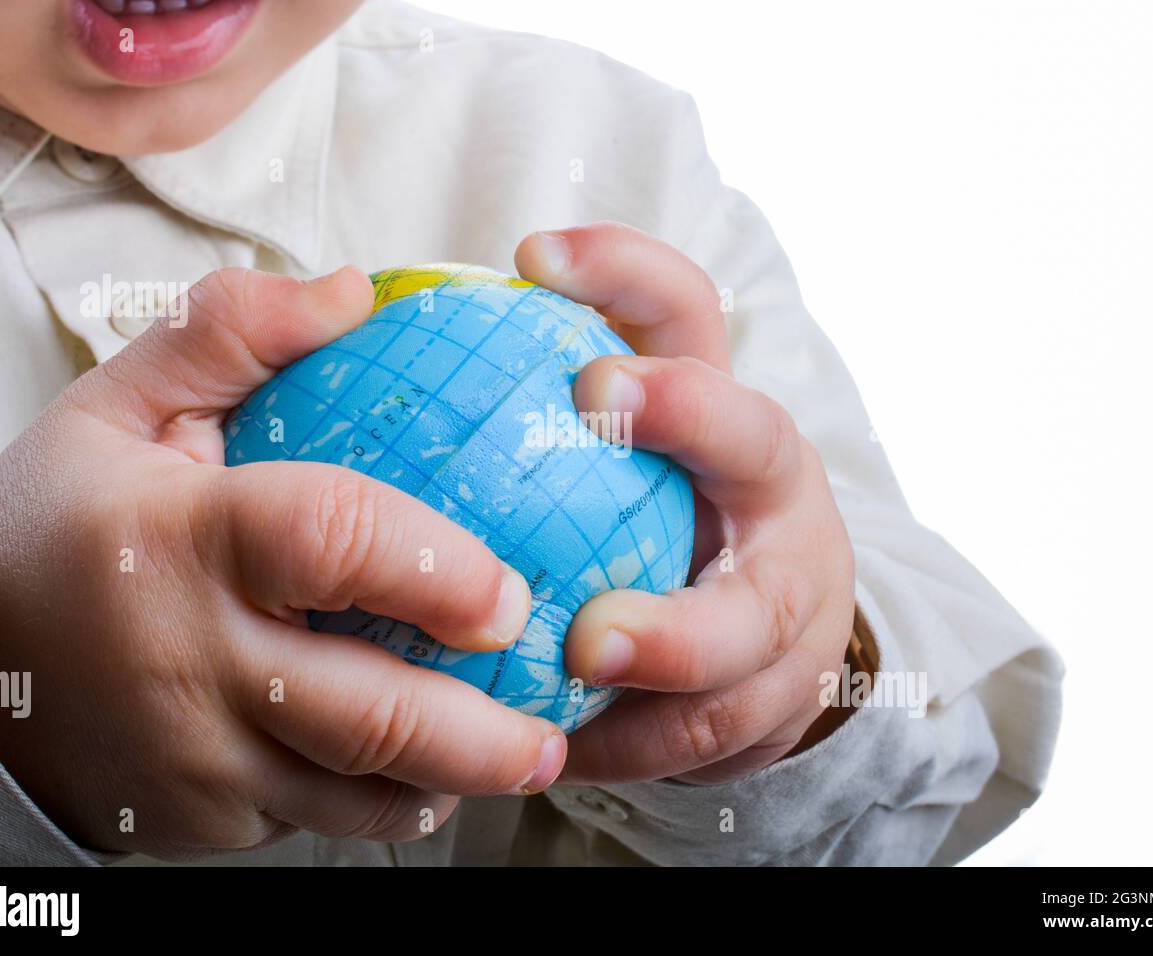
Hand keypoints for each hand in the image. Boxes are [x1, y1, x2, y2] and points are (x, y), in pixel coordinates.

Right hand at [0, 267, 565, 858]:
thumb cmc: (67, 523)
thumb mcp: (123, 404)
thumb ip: (235, 334)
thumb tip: (358, 293)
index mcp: (181, 539)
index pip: (326, 544)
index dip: (433, 570)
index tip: (511, 594)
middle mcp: (188, 662)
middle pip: (366, 713)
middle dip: (481, 734)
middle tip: (551, 727)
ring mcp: (193, 759)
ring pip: (353, 792)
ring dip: (451, 780)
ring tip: (516, 757)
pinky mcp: (199, 821)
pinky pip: (315, 822)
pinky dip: (381, 801)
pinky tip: (420, 771)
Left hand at [516, 223, 856, 784]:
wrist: (773, 643)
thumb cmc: (651, 532)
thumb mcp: (608, 464)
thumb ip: (517, 412)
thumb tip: (361, 330)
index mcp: (712, 414)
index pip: (686, 313)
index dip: (626, 273)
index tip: (532, 254)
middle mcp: (769, 490)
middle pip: (756, 435)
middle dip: (689, 410)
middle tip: (594, 397)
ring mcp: (791, 595)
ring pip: (752, 614)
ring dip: (672, 636)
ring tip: (584, 652)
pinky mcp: (784, 693)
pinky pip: (712, 727)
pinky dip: (636, 740)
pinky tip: (559, 747)